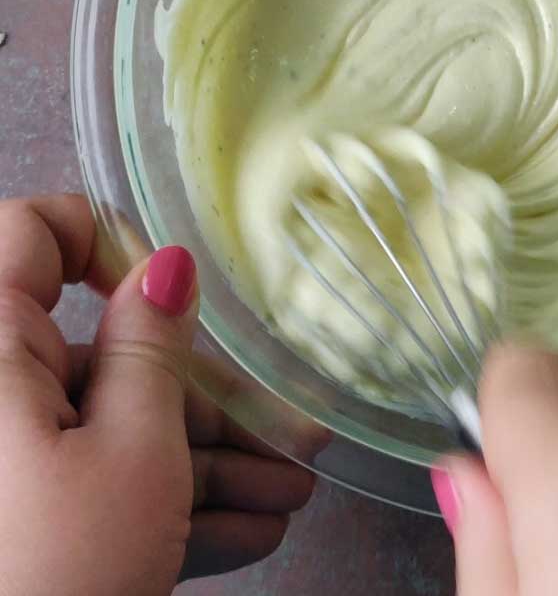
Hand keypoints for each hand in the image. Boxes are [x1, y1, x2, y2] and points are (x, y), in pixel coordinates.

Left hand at [0, 195, 315, 595]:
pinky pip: (86, 485)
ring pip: (106, 430)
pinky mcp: (16, 521)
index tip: (178, 291)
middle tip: (292, 433)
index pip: (34, 233)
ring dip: (201, 462)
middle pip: (101, 357)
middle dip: (205, 396)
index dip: (110, 241)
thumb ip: (154, 344)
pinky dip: (156, 504)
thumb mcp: (134, 454)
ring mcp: (5, 462)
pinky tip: (243, 532)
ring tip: (289, 498)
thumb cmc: (56, 576)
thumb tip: (168, 261)